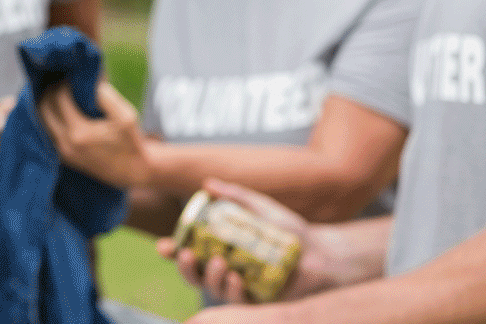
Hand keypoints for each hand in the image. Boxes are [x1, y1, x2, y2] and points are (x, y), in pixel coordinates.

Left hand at [38, 79, 151, 187]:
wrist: (134, 171)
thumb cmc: (131, 142)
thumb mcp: (126, 116)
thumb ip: (106, 96)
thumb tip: (90, 79)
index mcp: (79, 131)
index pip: (59, 98)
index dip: (64, 83)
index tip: (72, 77)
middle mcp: (66, 142)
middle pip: (44, 108)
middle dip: (51, 91)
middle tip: (61, 82)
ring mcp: (62, 151)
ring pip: (42, 121)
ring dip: (47, 104)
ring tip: (58, 93)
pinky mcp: (63, 157)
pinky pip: (48, 132)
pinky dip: (50, 118)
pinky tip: (60, 110)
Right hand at [157, 179, 335, 304]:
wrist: (321, 252)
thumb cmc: (290, 231)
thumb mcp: (260, 208)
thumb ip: (235, 196)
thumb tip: (207, 183)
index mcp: (222, 249)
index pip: (190, 253)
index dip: (173, 252)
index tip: (164, 245)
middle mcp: (228, 270)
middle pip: (195, 275)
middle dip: (185, 268)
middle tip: (188, 255)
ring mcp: (241, 288)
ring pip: (214, 289)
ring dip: (211, 277)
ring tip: (221, 262)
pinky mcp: (258, 302)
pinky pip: (238, 302)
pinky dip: (233, 291)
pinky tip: (237, 279)